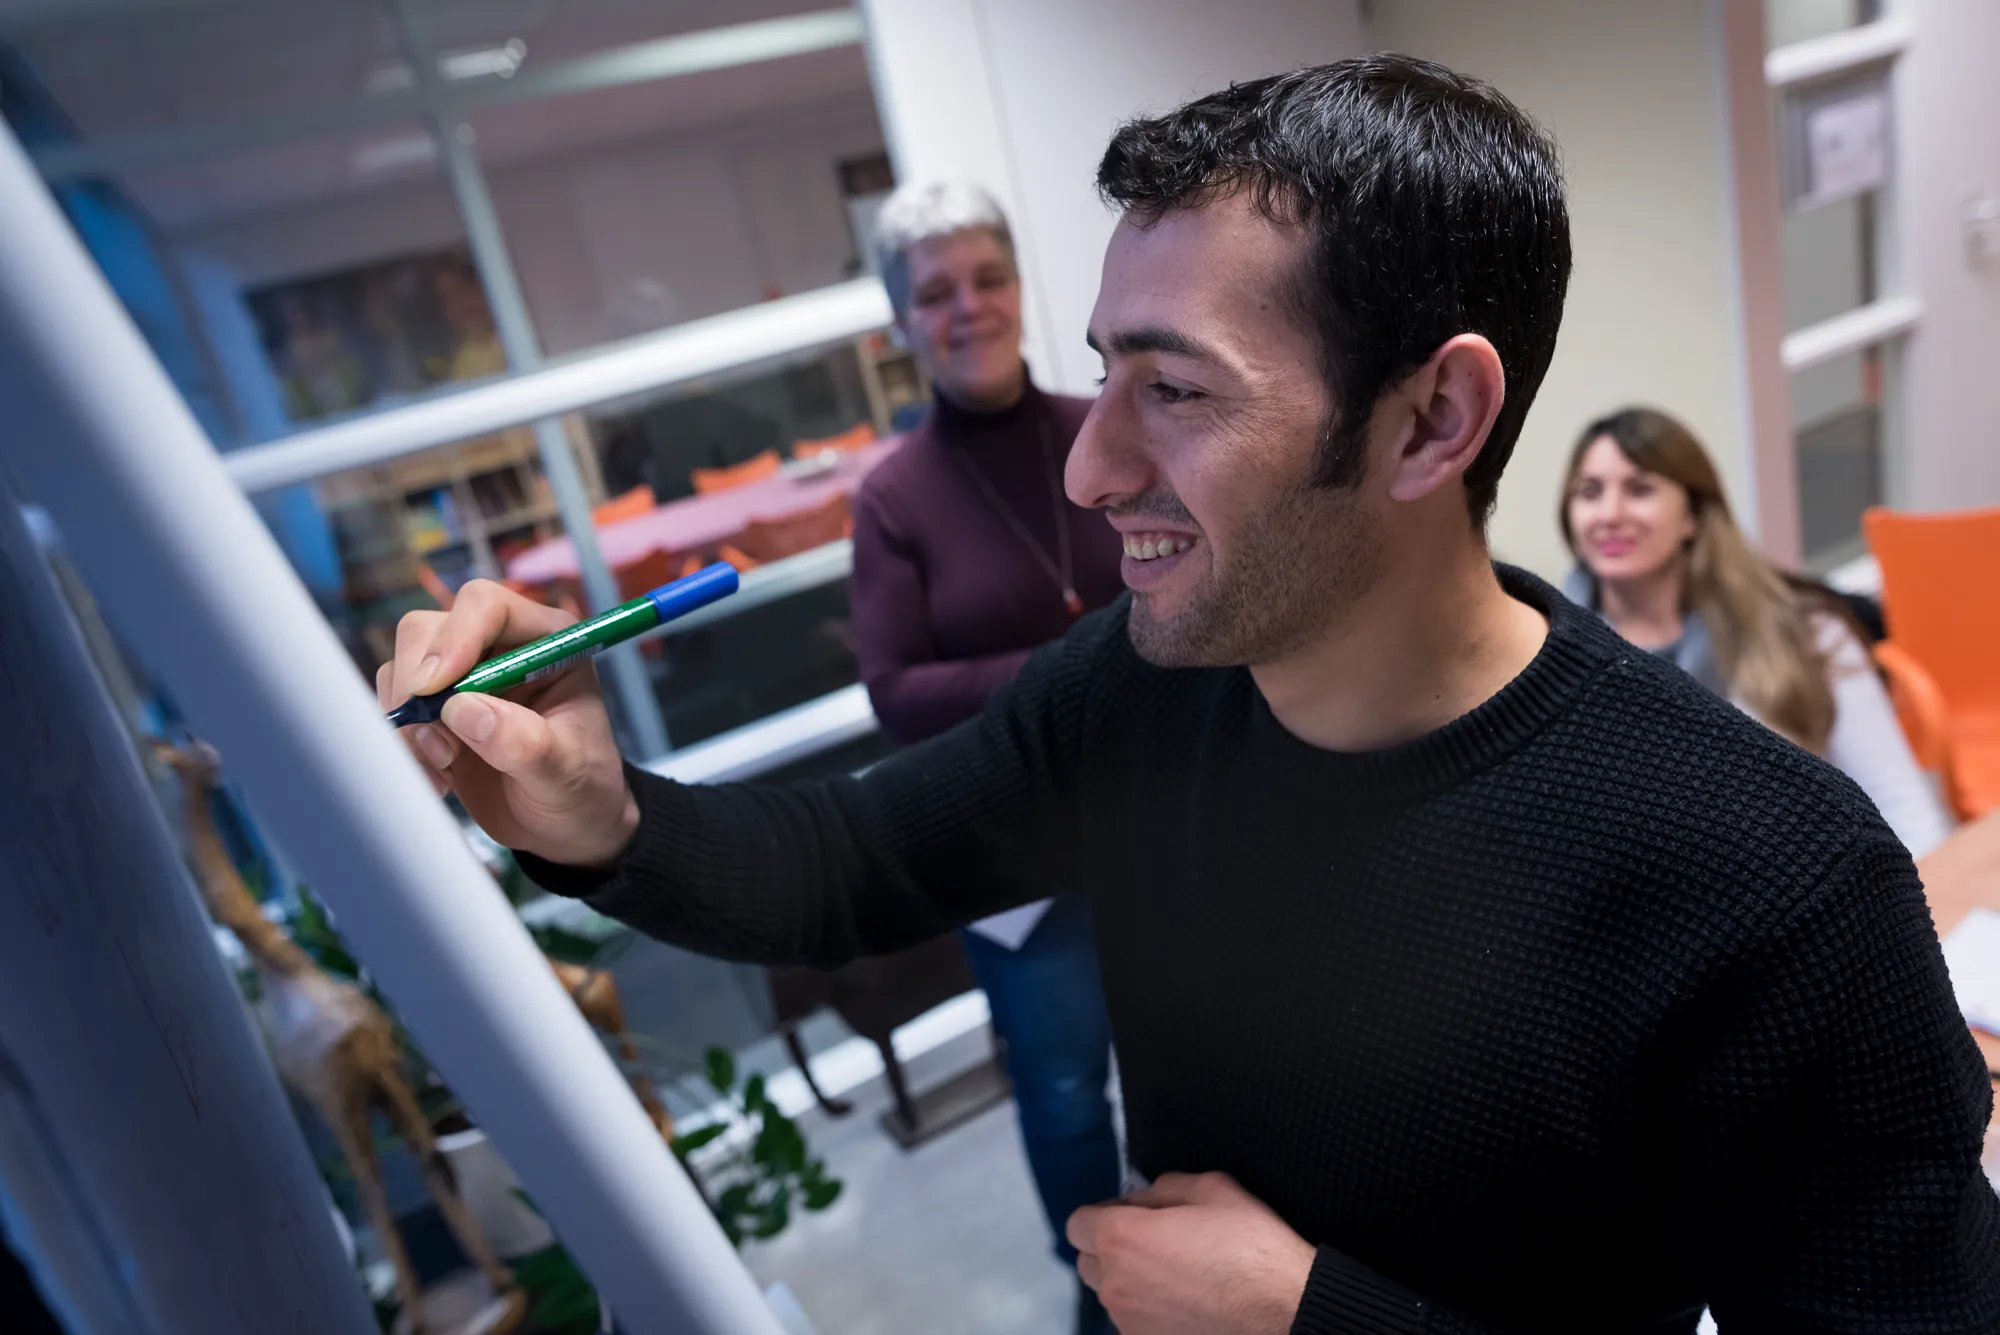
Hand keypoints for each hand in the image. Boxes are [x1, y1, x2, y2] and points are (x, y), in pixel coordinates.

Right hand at [379, 580, 638, 869]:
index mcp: (546, 640)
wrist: (564, 827)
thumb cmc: (581, 788)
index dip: (455, 637)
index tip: (435, 688)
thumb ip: (524, 742)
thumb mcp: (567, 772)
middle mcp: (498, 648)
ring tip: (444, 769)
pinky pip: (395, 709)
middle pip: (427, 630)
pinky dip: (402, 744)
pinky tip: (438, 779)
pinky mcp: (434, 711)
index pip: (486, 606)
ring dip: (409, 722)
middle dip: (418, 684)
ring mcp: (461, 677)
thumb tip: (464, 710)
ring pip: (401, 669)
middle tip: (437, 744)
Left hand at [1067, 1173, 1314, 1334]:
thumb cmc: (1250, 1246)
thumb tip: (1140, 1199)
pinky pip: (1133, 1319)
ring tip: (1174, 1273)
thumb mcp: (1209, 1188)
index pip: (1078, 1223)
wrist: (1284, 1310)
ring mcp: (1129, 1321)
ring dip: (1129, 1279)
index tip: (1133, 1214)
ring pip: (1110, 1293)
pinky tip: (1184, 1299)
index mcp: (1121, 1238)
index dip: (1105, 1214)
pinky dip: (1147, 1308)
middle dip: (1111, 1247)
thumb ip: (1160, 1189)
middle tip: (1154, 1241)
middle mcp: (1114, 1283)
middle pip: (1088, 1260)